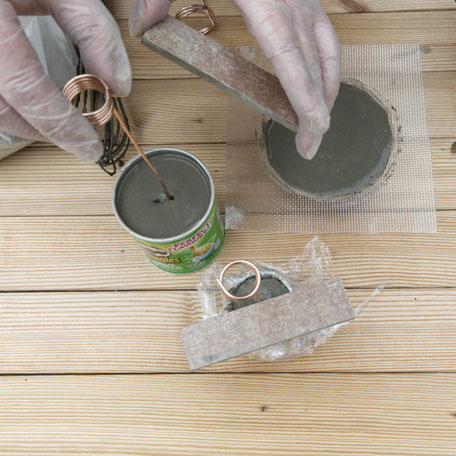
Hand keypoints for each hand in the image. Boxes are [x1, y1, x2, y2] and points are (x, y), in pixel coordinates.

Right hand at [0, 0, 130, 161]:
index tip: (89, 149)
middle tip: (77, 135)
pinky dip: (6, 100)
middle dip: (42, 128)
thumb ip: (91, 28)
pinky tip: (28, 98)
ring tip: (56, 120)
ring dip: (21, 118)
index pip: (24, 87)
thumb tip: (118, 85)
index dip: (59, 125)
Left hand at [129, 0, 339, 159]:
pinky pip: (320, 33)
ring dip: (327, 87)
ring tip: (318, 120)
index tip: (314, 127)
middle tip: (309, 145)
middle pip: (314, 61)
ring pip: (326, 47)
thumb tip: (143, 26)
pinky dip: (321, 64)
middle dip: (318, 106)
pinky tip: (313, 82)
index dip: (305, 94)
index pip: (290, 55)